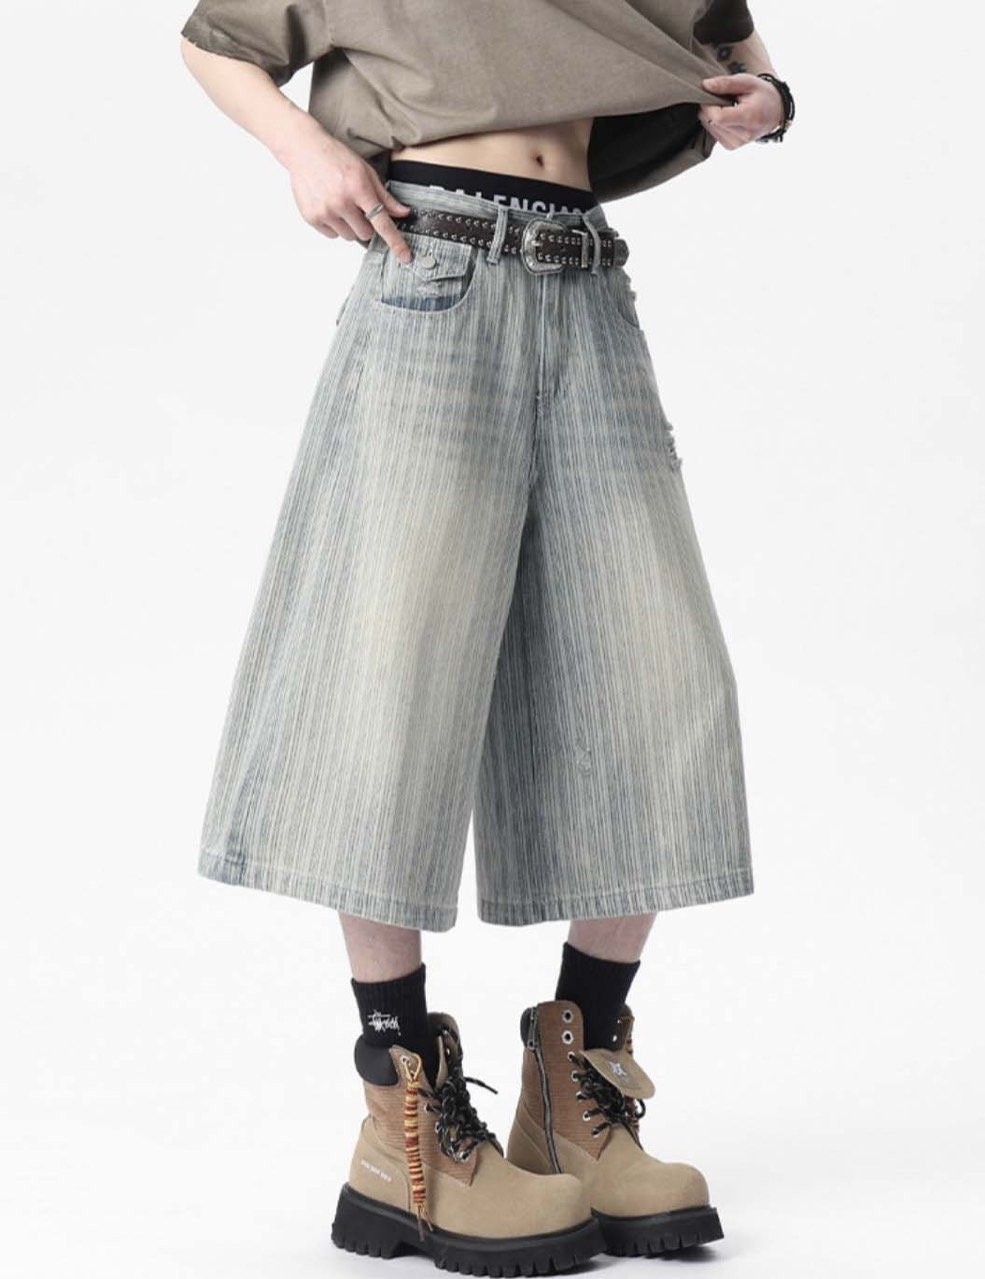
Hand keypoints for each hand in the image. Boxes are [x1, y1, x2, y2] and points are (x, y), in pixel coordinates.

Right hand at [280, 119, 413, 260]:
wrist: (304, 150)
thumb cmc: (336, 158)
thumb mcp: (365, 171)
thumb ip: (384, 196)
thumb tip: (402, 212)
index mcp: (358, 188)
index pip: (382, 222)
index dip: (395, 241)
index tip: (404, 256)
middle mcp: (341, 202)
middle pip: (365, 233)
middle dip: (366, 225)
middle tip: (358, 209)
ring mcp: (325, 211)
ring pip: (348, 236)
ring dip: (350, 226)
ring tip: (341, 205)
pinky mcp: (312, 217)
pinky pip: (332, 235)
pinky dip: (335, 226)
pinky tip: (330, 207)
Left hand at [698, 73, 785, 149]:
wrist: (775, 112)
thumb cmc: (762, 95)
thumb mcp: (748, 82)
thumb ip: (726, 83)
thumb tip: (705, 85)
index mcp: (749, 118)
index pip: (718, 117)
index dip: (708, 106)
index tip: (709, 94)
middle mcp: (743, 135)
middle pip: (712, 123)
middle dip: (709, 108)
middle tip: (719, 97)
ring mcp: (737, 144)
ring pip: (710, 128)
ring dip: (711, 116)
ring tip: (726, 107)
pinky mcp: (731, 146)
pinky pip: (713, 134)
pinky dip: (715, 123)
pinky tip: (726, 116)